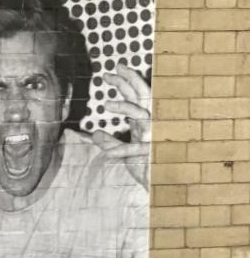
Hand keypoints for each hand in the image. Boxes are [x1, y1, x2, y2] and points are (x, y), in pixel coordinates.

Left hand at [90, 65, 150, 188]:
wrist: (164, 186)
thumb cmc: (147, 169)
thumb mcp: (125, 154)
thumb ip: (110, 143)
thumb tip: (94, 134)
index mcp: (146, 122)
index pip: (136, 96)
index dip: (125, 82)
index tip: (111, 72)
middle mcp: (152, 124)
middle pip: (141, 96)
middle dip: (127, 81)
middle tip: (107, 74)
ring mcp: (154, 136)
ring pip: (141, 114)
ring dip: (125, 107)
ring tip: (105, 104)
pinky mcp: (153, 152)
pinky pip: (137, 148)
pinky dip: (122, 150)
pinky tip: (108, 154)